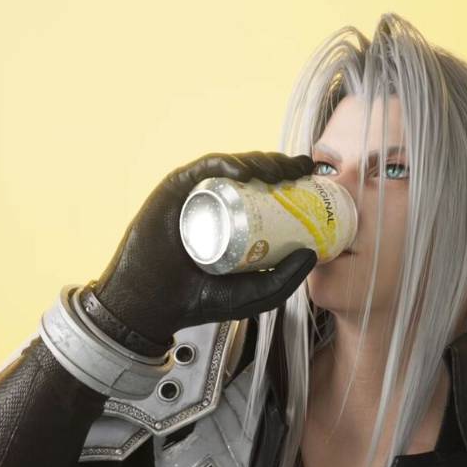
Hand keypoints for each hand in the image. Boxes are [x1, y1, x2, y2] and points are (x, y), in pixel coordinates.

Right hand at [92, 151, 317, 352]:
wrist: (153, 305)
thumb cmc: (199, 300)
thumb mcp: (253, 295)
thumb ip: (283, 281)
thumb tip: (312, 253)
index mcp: (235, 221)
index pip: (267, 193)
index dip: (291, 181)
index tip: (313, 179)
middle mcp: (217, 203)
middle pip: (253, 175)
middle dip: (281, 166)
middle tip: (303, 170)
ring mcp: (196, 194)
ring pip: (233, 167)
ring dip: (260, 162)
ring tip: (281, 171)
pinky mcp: (175, 188)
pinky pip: (203, 170)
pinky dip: (225, 165)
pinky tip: (245, 173)